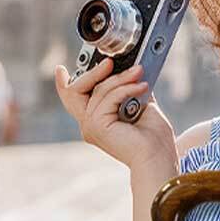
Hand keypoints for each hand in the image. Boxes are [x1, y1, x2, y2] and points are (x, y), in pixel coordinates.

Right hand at [54, 57, 176, 170]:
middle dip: (93, 72)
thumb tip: (133, 70)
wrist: (159, 158)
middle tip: (111, 62)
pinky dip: (127, 88)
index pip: (73, 99)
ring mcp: (91, 126)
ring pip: (99, 90)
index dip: (64, 83)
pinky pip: (109, 97)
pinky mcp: (97, 125)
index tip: (61, 70)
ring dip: (122, 78)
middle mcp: (89, 125)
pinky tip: (142, 87)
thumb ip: (131, 91)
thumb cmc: (155, 139)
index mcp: (97, 122)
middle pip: (75, 91)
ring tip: (140, 74)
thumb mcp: (142, 107)